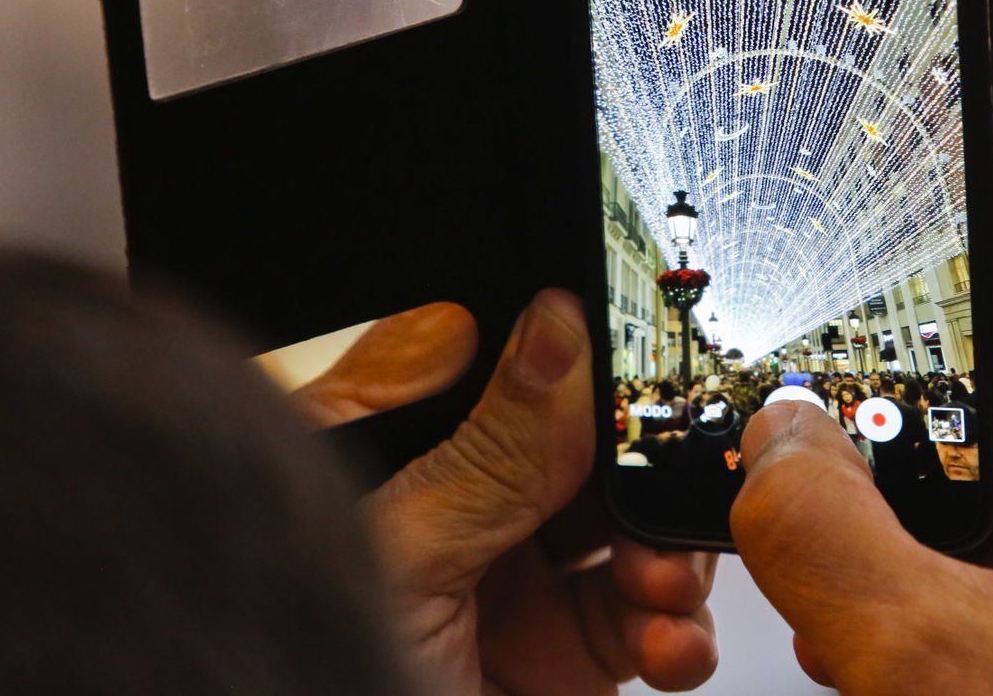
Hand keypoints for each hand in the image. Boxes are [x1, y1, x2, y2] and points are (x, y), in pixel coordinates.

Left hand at [296, 293, 718, 694]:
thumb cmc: (309, 680)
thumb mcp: (407, 558)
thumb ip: (492, 454)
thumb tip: (556, 332)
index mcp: (403, 462)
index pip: (508, 375)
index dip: (576, 368)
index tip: (630, 364)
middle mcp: (470, 517)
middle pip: (590, 453)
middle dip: (642, 470)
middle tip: (662, 485)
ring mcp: (525, 590)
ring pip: (636, 535)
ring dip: (672, 554)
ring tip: (663, 581)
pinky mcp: (575, 659)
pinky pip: (653, 622)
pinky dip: (682, 631)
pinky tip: (670, 640)